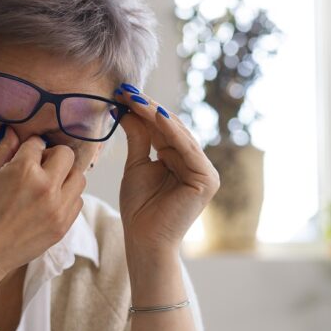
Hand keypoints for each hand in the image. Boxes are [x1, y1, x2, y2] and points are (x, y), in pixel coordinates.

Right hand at [0, 126, 91, 285]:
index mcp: (24, 170)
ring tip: (45, 186)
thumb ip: (3, 152)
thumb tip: (13, 132)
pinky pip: (77, 202)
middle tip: (37, 167)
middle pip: (67, 155)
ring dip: (64, 176)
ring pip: (78, 178)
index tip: (22, 155)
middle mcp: (46, 188)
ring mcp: (57, 210)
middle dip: (52, 157)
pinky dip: (67, 198)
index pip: (38, 143)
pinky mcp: (62, 228)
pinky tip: (47, 203)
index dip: (28, 148)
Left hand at [115, 86, 219, 253]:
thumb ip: (138, 138)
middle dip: (148, 109)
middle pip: (172, 129)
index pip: (163, 129)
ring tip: (136, 99)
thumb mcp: (137, 165)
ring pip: (179, 135)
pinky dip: (171, 132)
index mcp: (181, 160)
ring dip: (157, 115)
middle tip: (127, 90)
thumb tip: (127, 109)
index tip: (122, 93)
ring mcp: (205, 172)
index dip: (144, 111)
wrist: (144, 239)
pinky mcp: (207, 180)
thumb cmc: (139, 208)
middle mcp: (196, 163)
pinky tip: (155, 115)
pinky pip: (187, 149)